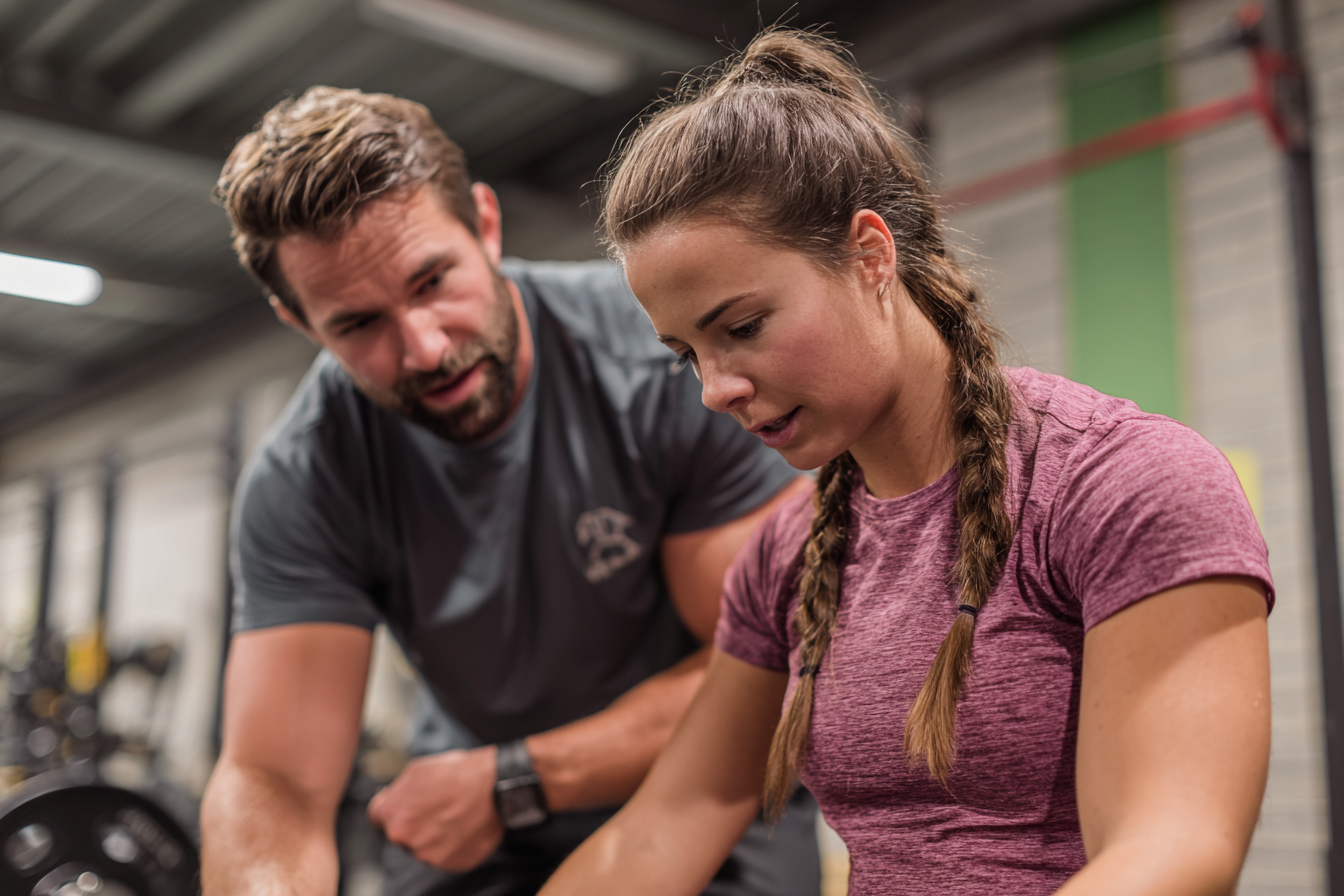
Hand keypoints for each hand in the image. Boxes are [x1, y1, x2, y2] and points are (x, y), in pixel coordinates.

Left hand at [367, 747, 503, 871]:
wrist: (494, 788)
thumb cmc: (457, 773)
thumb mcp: (418, 769)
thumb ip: (396, 791)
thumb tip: (388, 799)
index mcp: (391, 813)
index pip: (377, 817)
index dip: (393, 808)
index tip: (406, 805)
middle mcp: (404, 837)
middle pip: (401, 834)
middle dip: (414, 823)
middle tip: (437, 808)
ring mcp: (426, 854)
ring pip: (423, 846)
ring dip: (433, 835)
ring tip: (454, 815)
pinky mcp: (448, 864)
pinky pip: (444, 856)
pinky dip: (451, 845)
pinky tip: (463, 827)